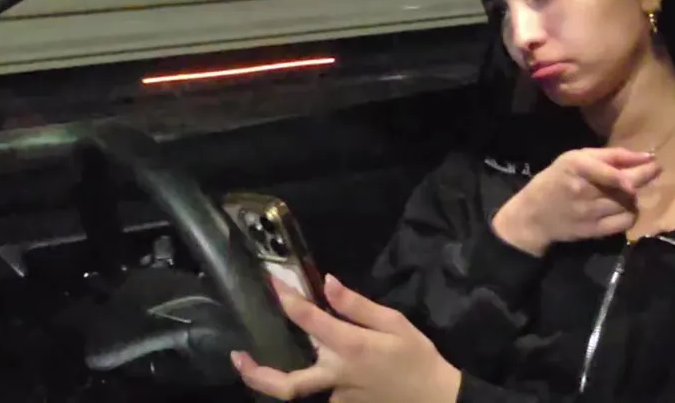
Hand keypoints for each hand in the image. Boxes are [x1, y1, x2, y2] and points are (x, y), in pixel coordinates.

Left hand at [232, 275, 461, 402]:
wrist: (438, 400)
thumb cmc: (418, 357)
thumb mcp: (395, 323)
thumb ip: (357, 306)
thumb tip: (326, 283)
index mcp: (350, 348)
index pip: (307, 321)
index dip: (286, 299)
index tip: (272, 283)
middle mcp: (337, 375)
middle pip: (286, 383)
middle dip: (256, 373)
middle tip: (237, 357)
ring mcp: (338, 397)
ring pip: (300, 391)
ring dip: (276, 379)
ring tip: (255, 362)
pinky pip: (321, 394)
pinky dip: (309, 382)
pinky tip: (307, 367)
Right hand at [492, 147, 660, 254]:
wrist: (533, 215)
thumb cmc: (554, 180)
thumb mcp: (573, 159)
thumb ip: (608, 156)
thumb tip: (644, 156)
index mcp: (576, 168)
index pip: (611, 171)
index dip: (636, 169)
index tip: (652, 162)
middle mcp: (584, 190)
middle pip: (625, 186)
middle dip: (645, 176)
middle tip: (654, 169)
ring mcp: (590, 213)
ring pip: (628, 203)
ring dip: (633, 195)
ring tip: (628, 189)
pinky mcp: (594, 231)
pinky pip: (625, 222)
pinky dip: (630, 213)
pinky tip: (624, 207)